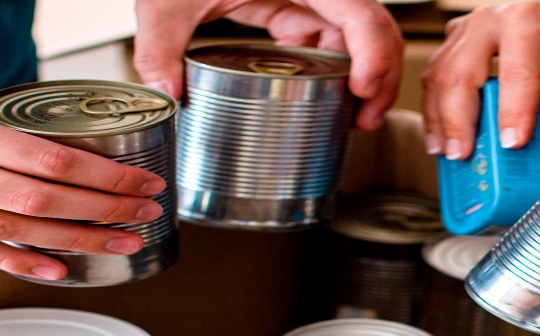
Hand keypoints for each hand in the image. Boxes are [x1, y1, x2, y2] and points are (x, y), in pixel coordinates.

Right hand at [0, 66, 167, 279]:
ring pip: (6, 231)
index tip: (138, 182)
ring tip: (117, 243)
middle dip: (98, 212)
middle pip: (32, 201)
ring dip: (71, 242)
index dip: (100, 176)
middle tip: (142, 213)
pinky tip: (56, 268)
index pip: (41, 159)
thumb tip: (61, 139)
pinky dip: (16, 260)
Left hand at [133, 0, 403, 129]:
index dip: (373, 53)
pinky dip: (335, 69)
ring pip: (356, 36)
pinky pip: (329, 37)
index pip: (358, 12)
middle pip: (372, 28)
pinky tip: (325, 95)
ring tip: (352, 117)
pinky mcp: (295, 6)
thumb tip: (168, 93)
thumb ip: (161, 45)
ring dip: (362, 76)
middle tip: (365, 120)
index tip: (362, 91)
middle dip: (379, 76)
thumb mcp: (168, 1)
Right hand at [420, 0, 539, 158]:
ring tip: (447, 152)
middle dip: (459, 122)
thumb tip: (529, 149)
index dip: (511, 115)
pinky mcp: (464, 35)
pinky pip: (441, 70)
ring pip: (441, 73)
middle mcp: (493, 16)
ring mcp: (473, 24)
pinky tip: (444, 132)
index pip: (513, 75)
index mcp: (528, 18)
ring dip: (440, 117)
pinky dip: (438, 103)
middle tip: (463, 157)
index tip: (511, 147)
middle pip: (461, 74)